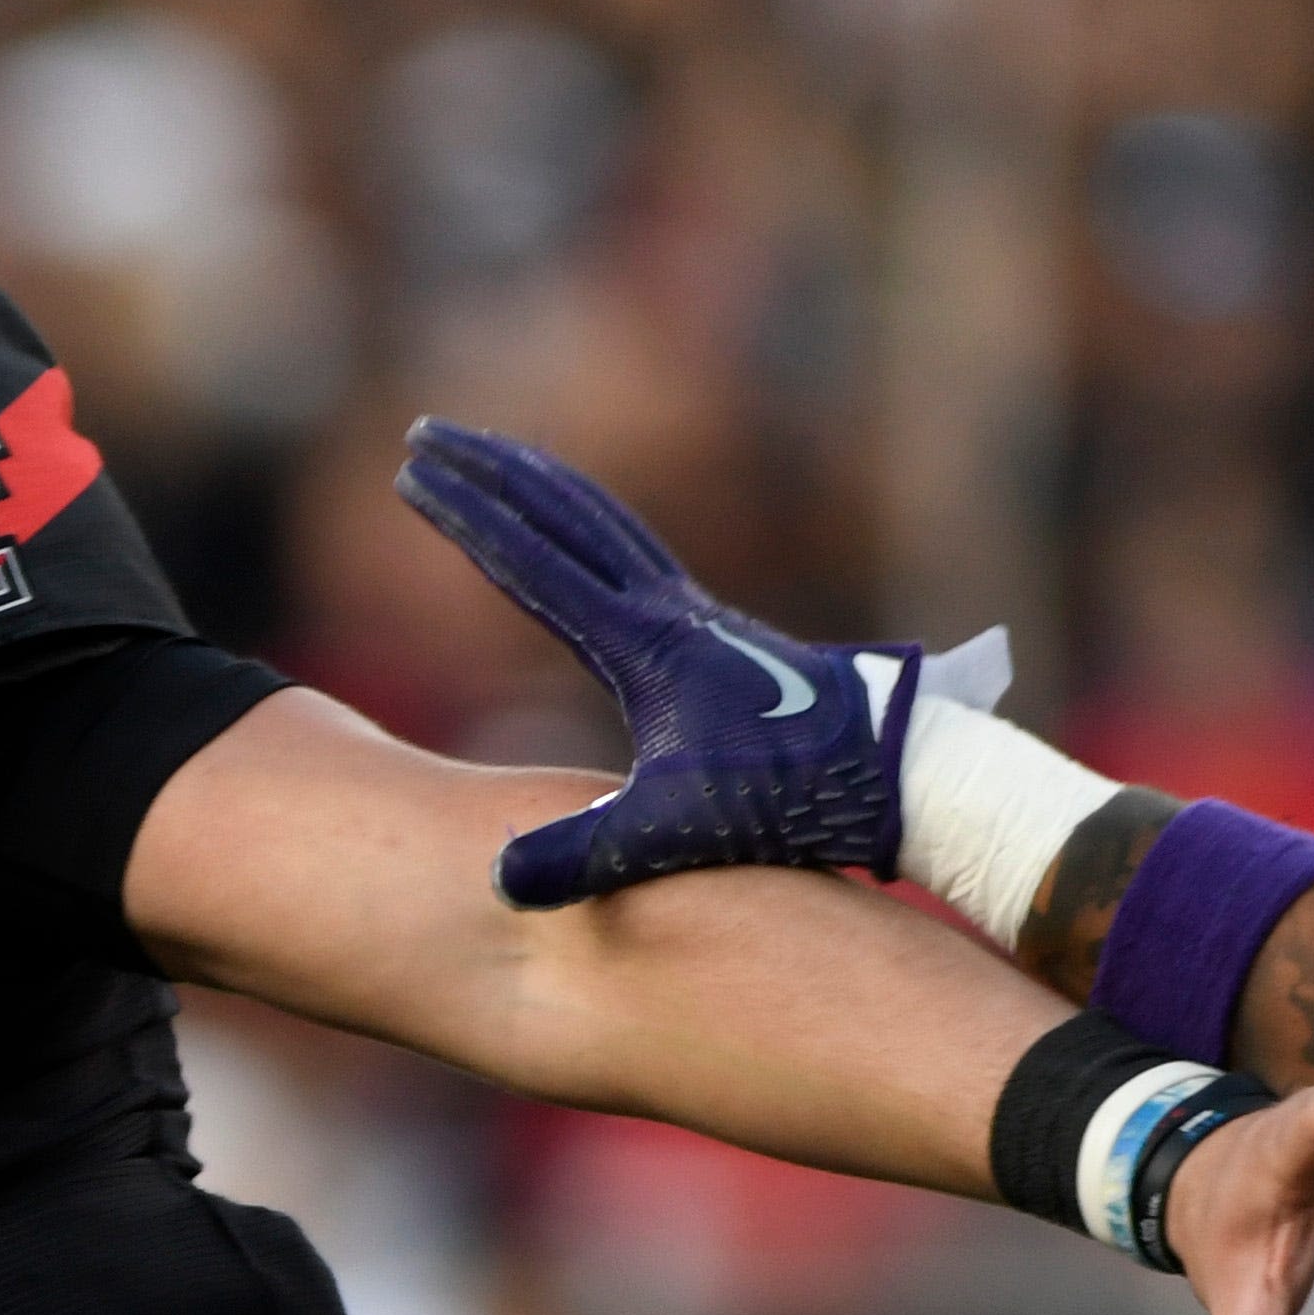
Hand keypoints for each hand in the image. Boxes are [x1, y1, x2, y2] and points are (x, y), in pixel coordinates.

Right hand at [393, 419, 993, 905]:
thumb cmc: (797, 800)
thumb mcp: (679, 833)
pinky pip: (635, 550)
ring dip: (540, 483)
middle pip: (563, 510)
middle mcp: (669, 611)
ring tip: (492, 461)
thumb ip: (586, 856)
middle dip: (489, 468)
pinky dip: (590, 520)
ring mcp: (699, 615)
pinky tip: (583, 538)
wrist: (903, 772)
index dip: (464, 515)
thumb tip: (499, 882)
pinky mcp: (719, 632)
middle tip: (426, 433)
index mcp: (644, 645)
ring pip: (605, 519)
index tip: (410, 472)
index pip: (532, 560)